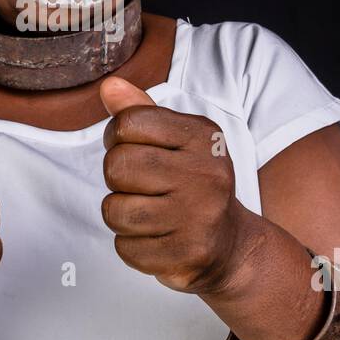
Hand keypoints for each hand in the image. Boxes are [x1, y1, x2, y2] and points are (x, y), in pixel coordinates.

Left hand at [99, 76, 249, 295]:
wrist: (230, 245)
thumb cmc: (192, 186)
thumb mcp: (175, 141)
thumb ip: (139, 112)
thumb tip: (108, 86)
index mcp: (202, 137)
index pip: (128, 123)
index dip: (117, 138)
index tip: (134, 150)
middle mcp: (206, 174)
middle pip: (116, 166)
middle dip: (117, 178)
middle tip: (141, 186)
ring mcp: (199, 216)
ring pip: (115, 210)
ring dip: (121, 215)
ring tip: (148, 214)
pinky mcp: (188, 254)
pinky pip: (125, 248)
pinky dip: (132, 245)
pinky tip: (157, 239)